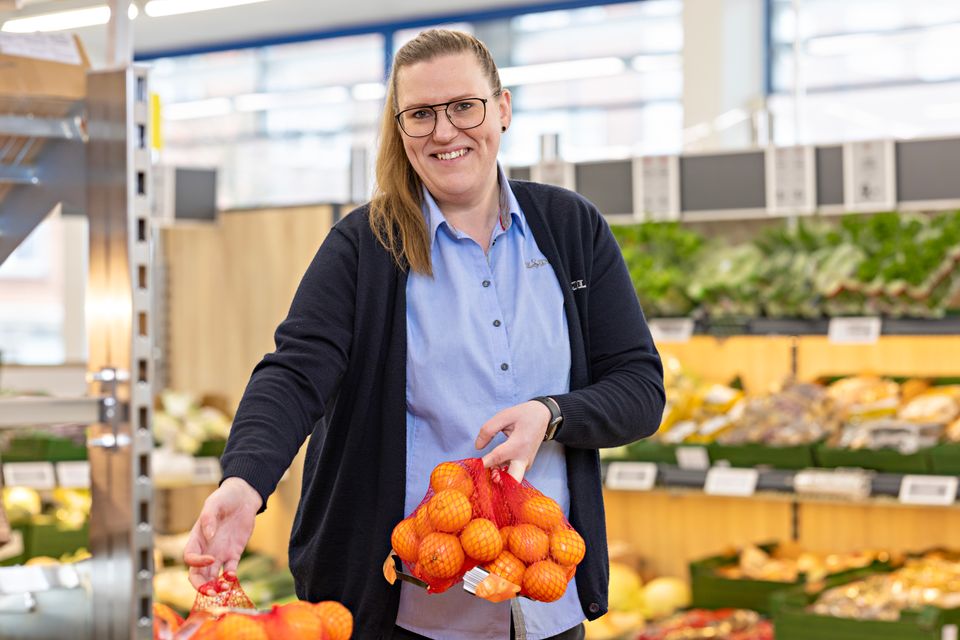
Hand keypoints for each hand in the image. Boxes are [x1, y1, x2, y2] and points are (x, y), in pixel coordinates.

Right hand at [182, 477, 261, 591]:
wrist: (243, 497)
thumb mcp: (214, 503)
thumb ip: (209, 518)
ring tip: (224, 588)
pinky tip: (233, 577)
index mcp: (197, 538)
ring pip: (212, 577)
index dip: (197, 562)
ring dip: (215, 586)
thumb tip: (208, 535)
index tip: (211, 559)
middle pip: (197, 574)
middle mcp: (206, 549)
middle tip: (212, 592)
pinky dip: (230, 577)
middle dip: (201, 586)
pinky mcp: (233, 554)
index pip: (190, 558)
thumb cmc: (225, 498)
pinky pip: (229, 570)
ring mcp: (219, 553)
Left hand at [476, 401, 551, 481]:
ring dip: (500, 477)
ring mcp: (526, 463)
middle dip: (498, 481)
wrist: (543, 416)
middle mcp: (524, 458)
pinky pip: (513, 473)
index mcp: (518, 444)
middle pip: (513, 480)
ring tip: (490, 469)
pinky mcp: (526, 465)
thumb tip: (478, 447)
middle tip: (487, 475)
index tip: (474, 464)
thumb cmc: (523, 414)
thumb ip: (488, 430)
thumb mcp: (504, 416)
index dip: (484, 463)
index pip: (498, 457)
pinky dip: (504, 473)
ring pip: (512, 479)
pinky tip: (495, 466)